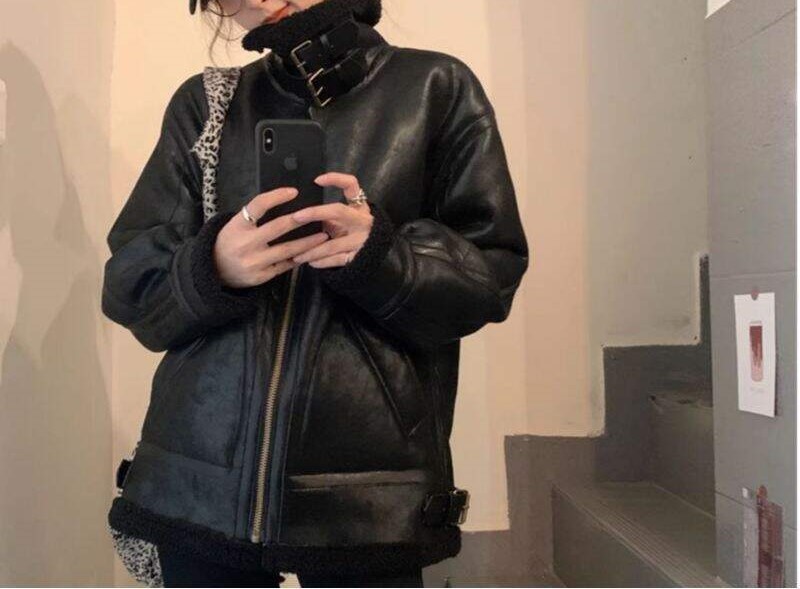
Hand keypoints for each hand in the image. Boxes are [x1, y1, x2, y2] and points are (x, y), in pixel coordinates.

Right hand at [213, 187, 330, 287]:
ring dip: (308, 242)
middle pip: (277, 228)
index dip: (276, 197)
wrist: (214, 270)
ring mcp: (254, 262)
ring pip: (287, 250)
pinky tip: (311, 252)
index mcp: (237, 226)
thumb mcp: (235, 225)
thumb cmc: (230, 241)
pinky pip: (285, 265)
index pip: (258, 206)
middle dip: (300, 220)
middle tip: (318, 213)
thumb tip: (283, 201)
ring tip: (323, 236)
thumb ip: (254, 216)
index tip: (294, 191)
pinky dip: (299, 257)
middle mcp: (245, 244)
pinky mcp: (262, 276)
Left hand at [290, 172, 373, 267]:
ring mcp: (361, 240)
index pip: (351, 185)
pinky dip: (321, 261)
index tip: (317, 180)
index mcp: (359, 208)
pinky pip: (335, 259)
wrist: (377, 255)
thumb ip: (329, 216)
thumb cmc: (354, 233)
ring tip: (296, 254)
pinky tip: (310, 262)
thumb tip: (300, 215)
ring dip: (311, 249)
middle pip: (338, 211)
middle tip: (296, 217)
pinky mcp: (359, 256)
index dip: (336, 179)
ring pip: (331, 244)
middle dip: (315, 213)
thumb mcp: (346, 221)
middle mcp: (362, 221)